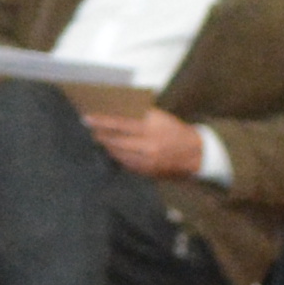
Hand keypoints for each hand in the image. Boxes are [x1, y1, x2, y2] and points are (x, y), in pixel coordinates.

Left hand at [71, 97, 207, 180]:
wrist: (195, 154)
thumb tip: (116, 113)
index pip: (120, 123)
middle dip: (101, 134)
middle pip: (116, 140)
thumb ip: (140, 117)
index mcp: (152, 127)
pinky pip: (126, 164)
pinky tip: (112, 151)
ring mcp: (147, 160)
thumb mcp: (161, 118)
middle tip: (89, 129)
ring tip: (99, 139)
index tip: (88, 118)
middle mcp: (148, 144)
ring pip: (119, 153)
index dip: (102, 121)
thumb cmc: (176, 131)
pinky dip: (117, 156)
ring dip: (107, 146)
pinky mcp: (147, 171)